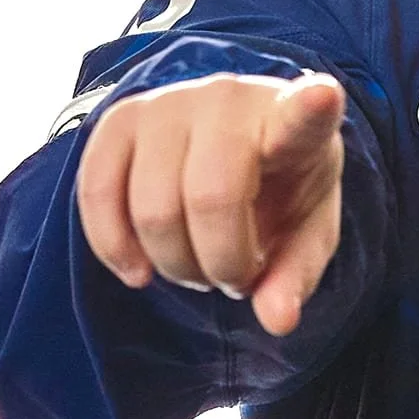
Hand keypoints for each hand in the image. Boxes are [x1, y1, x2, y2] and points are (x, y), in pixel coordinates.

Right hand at [76, 72, 345, 335]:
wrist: (233, 148)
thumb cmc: (279, 193)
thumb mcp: (304, 235)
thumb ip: (295, 276)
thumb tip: (278, 322)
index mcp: (295, 123)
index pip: (305, 116)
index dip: (312, 108)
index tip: (323, 96)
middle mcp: (231, 99)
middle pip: (211, 198)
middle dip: (220, 261)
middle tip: (235, 273)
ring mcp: (170, 102)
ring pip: (152, 208)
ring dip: (173, 263)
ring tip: (198, 261)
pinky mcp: (119, 119)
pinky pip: (95, 193)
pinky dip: (113, 248)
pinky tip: (140, 269)